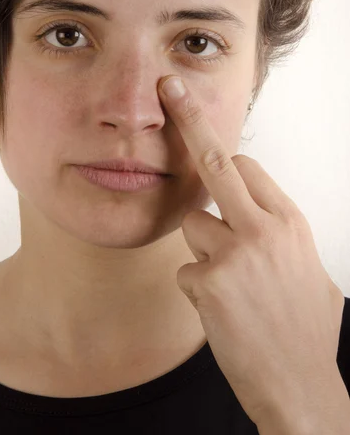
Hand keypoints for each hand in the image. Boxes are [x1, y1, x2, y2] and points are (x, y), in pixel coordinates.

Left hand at [158, 75, 344, 425]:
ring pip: (191, 224)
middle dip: (189, 123)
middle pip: (216, 163)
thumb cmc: (305, 326)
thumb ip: (274, 231)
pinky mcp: (210, 282)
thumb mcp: (303, 265)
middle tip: (168, 90)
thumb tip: (249, 209)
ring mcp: (236, 253)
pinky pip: (184, 269)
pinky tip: (222, 312)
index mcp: (289, 221)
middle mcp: (264, 229)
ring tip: (229, 286)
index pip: (246, 167)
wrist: (304, 383)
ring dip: (200, 249)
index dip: (222, 162)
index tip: (202, 136)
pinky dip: (196, 288)